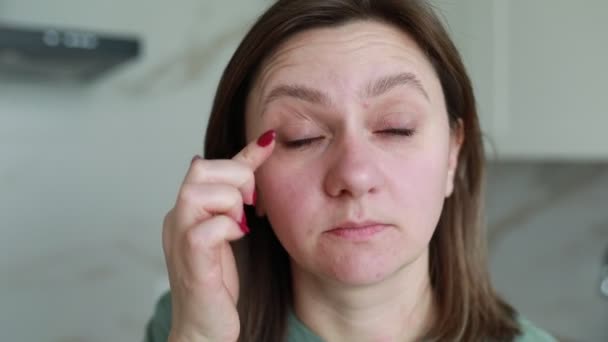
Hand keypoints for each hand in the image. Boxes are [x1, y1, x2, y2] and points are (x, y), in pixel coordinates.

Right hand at [162, 130, 275, 341]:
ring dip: (233, 204)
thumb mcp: (230, 230)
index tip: (270, 143)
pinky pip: (209, 227)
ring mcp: (179, 238)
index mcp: (185, 211)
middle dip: (236, 180)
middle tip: (250, 207)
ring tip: (240, 227)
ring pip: (202, 191)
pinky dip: (229, 228)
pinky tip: (237, 239)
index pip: (209, 166)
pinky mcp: (191, 260)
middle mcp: (175, 219)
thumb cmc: (217, 282)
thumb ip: (237, 196)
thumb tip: (251, 157)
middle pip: (201, 168)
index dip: (243, 154)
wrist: (205, 328)